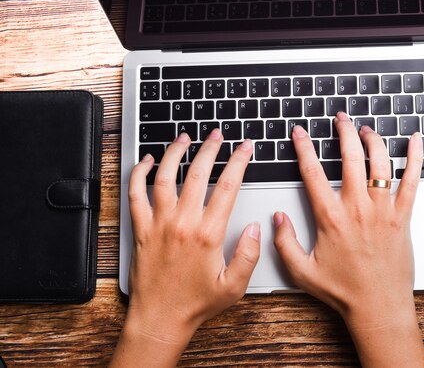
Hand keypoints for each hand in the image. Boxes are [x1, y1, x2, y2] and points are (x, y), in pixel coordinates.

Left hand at [110, 130, 259, 367]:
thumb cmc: (195, 303)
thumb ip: (250, 254)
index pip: (227, 187)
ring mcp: (158, 224)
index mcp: (208, 234)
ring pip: (165, 177)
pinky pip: (135, 194)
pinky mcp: (140, 229)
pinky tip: (148, 161)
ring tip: (185, 138)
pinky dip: (140, 173)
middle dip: (210, 149)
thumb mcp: (234, 285)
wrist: (160, 318)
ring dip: (176, 153)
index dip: (238, 162)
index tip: (244, 148)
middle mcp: (182, 223)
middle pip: (197, 174)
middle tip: (217, 135)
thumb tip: (257, 228)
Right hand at [273, 112, 423, 366]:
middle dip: (343, 132)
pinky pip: (412, 182)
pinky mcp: (402, 217)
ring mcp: (383, 211)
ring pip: (380, 164)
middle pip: (350, 158)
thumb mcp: (302, 271)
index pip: (313, 173)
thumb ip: (284, 242)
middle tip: (340, 118)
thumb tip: (277, 218)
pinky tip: (415, 141)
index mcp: (331, 218)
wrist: (378, 307)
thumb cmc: (343, 291)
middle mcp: (357, 209)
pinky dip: (415, 159)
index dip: (304, 148)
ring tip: (365, 128)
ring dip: (372, 140)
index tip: (300, 133)